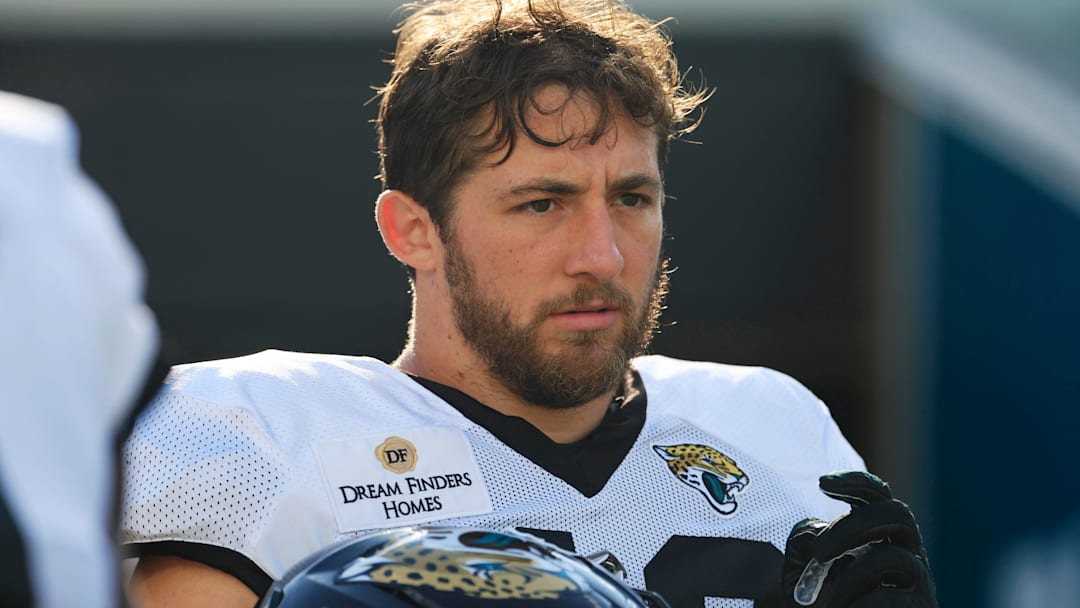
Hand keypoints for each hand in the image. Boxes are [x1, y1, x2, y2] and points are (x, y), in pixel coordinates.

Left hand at [780, 471, 936, 606]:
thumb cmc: (822, 601)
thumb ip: (803, 544)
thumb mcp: (802, 569)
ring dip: (848, 580)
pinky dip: (859, 605)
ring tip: (825, 604)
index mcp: (879, 534)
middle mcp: (906, 550)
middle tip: (819, 552)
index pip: (877, 495)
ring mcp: (919, 579)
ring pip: (890, 558)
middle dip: (854, 525)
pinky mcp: (920, 606)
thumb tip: (814, 533)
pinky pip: (891, 597)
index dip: (855, 482)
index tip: (822, 483)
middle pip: (897, 513)